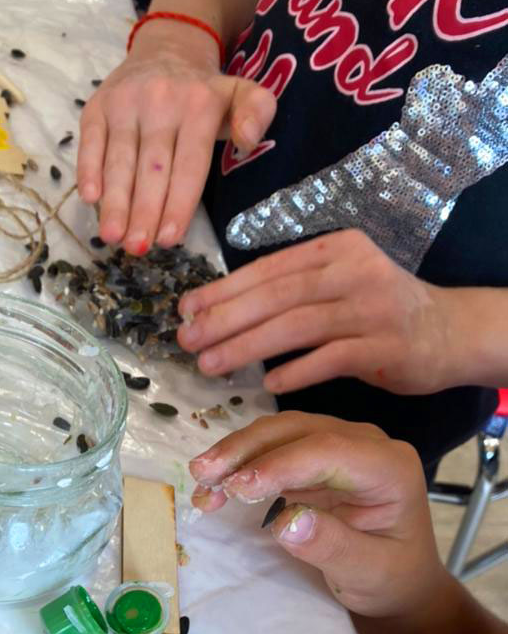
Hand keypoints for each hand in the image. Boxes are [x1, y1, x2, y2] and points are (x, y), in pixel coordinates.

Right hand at [78, 23, 275, 253]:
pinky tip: (90, 198)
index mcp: (199, 105)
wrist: (167, 47)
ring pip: (120, 160)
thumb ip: (256, 113)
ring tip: (112, 236)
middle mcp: (161, 101)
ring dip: (115, 201)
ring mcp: (125, 103)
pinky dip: (88, 170)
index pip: (189, 163)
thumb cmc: (203, 92)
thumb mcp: (241, 94)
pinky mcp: (98, 106)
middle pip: (152, 167)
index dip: (179, 203)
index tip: (170, 239)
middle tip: (138, 248)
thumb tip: (248, 141)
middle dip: (144, 211)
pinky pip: (91, 142)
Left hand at [179, 229, 458, 394]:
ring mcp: (371, 308)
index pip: (269, 268)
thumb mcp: (339, 284)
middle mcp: (353, 272)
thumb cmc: (379, 312)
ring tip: (210, 364)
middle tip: (187, 339)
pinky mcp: (384, 346)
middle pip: (278, 295)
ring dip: (248, 346)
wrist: (448, 332)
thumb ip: (292, 290)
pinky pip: (331, 358)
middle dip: (226, 318)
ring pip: (298, 326)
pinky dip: (297, 370)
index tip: (186, 309)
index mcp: (335, 250)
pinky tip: (267, 382)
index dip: (224, 289)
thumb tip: (222, 310)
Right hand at [189, 412, 445, 616]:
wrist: (398, 581)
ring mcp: (340, 445)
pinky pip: (274, 448)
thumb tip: (285, 521)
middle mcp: (367, 444)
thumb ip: (331, 546)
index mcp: (390, 467)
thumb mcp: (368, 573)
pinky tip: (215, 482)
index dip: (279, 464)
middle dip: (247, 449)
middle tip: (203, 474)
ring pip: (281, 432)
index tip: (236, 487)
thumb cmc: (389, 578)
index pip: (328, 451)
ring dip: (238, 451)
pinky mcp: (316, 457)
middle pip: (299, 430)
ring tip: (201, 478)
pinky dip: (242, 462)